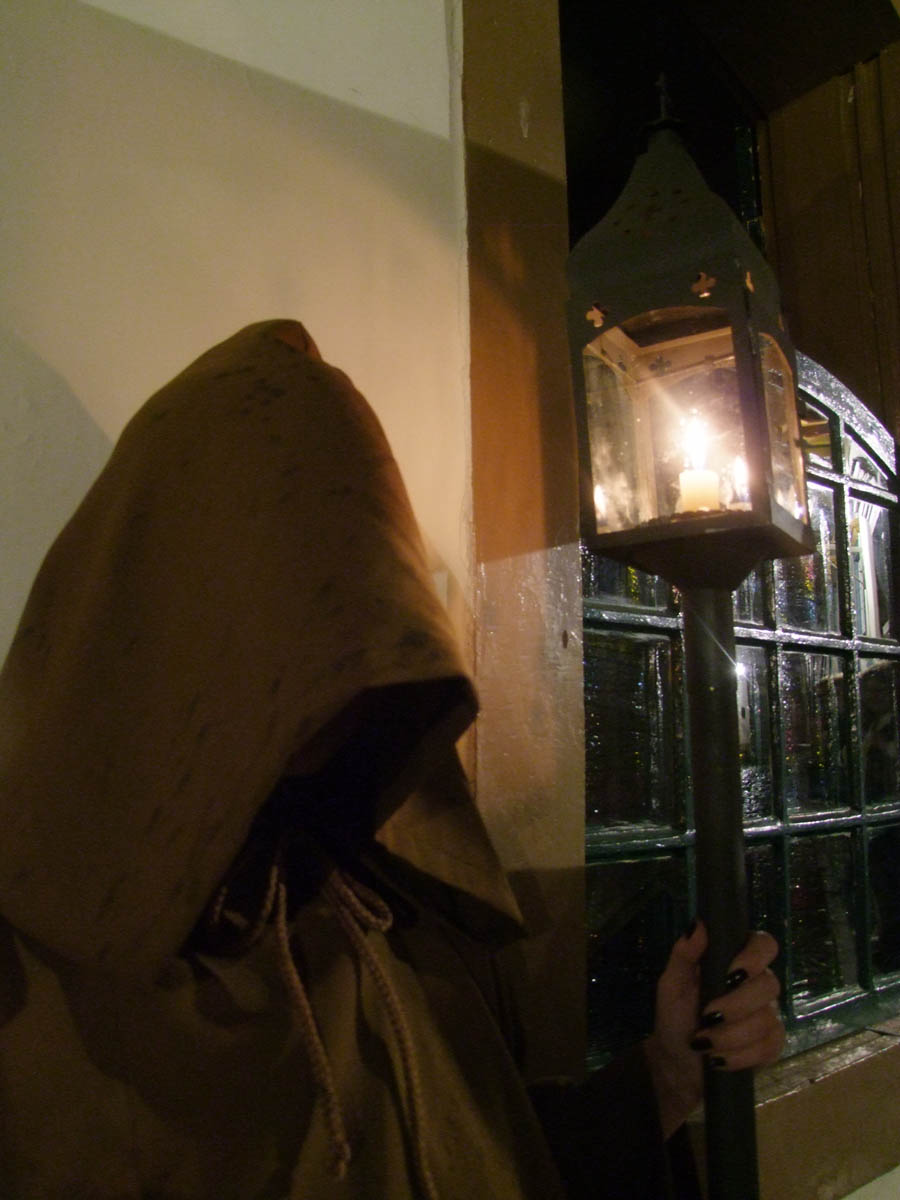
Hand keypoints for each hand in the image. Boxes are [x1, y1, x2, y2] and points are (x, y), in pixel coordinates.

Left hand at [644, 921, 783, 1137]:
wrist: (678, 1061)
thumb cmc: (676, 1016)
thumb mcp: (672, 984)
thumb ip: (684, 954)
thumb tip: (699, 924)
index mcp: (734, 960)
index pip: (763, 944)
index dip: (754, 957)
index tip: (731, 974)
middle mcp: (757, 983)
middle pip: (769, 985)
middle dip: (736, 1006)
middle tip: (707, 1017)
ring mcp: (768, 1014)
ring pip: (767, 1021)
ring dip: (730, 1036)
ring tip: (704, 1042)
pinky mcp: (771, 1044)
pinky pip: (768, 1047)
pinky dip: (739, 1056)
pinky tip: (719, 1059)